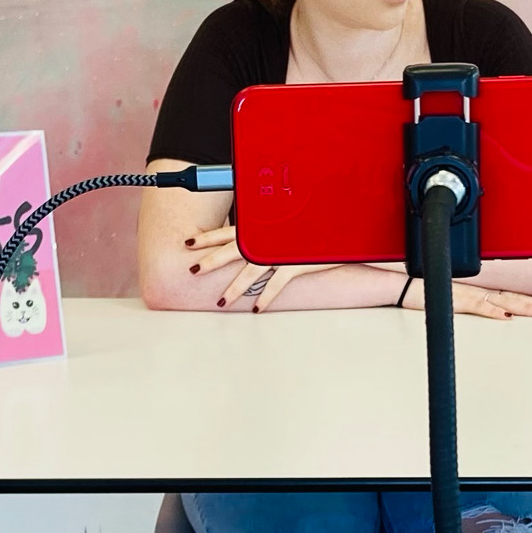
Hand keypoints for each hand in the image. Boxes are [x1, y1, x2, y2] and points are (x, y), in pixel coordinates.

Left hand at [182, 225, 337, 310]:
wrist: (342, 227)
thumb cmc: (314, 224)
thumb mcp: (287, 224)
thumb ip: (268, 231)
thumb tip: (253, 240)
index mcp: (263, 225)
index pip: (228, 231)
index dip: (207, 237)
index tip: (189, 243)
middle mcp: (268, 237)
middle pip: (233, 249)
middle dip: (211, 261)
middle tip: (194, 270)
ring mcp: (281, 250)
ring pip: (250, 271)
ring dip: (234, 289)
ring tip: (221, 302)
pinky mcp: (296, 263)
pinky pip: (277, 283)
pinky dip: (265, 297)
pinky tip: (256, 308)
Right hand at [408, 281, 531, 319]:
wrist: (403, 283)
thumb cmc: (425, 290)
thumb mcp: (453, 298)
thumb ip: (470, 302)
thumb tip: (491, 312)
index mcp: (478, 290)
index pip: (510, 295)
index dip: (531, 300)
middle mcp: (477, 291)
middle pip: (513, 298)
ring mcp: (468, 296)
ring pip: (503, 302)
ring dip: (526, 307)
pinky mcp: (456, 302)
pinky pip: (478, 307)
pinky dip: (493, 312)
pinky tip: (507, 316)